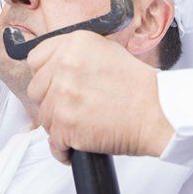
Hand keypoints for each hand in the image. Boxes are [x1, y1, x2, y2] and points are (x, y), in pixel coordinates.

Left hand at [26, 30, 173, 163]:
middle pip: (36, 89)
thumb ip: (76, 55)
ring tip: (81, 126)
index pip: (36, 59)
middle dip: (50, 100)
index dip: (45, 74)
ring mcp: (62, 96)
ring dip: (59, 125)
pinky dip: (63, 148)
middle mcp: (64, 66)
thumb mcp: (107, 51)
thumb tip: (56, 66)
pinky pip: (53, 142)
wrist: (156, 112)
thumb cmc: (139, 86)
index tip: (53, 84)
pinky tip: (76, 145)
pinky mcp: (65, 125)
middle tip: (71, 108)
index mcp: (73, 45)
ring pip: (44, 117)